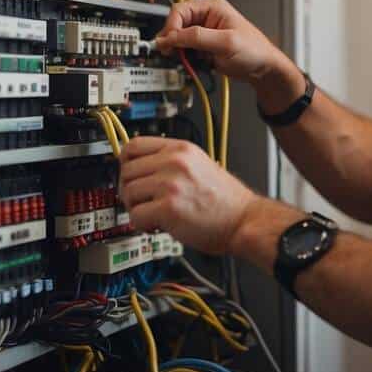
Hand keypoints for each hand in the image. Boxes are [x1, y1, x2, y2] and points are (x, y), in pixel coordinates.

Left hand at [118, 136, 256, 255]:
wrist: (245, 221)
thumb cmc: (226, 201)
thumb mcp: (199, 165)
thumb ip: (171, 162)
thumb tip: (140, 170)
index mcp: (181, 148)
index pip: (133, 145)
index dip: (125, 163)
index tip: (129, 176)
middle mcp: (174, 162)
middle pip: (126, 169)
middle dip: (129, 189)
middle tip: (143, 202)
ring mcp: (170, 184)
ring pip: (128, 192)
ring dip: (135, 208)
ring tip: (152, 215)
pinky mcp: (168, 208)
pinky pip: (135, 216)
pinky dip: (141, 225)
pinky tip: (157, 226)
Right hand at [157, 0, 305, 113]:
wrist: (264, 70)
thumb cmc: (255, 51)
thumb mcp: (225, 42)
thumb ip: (197, 38)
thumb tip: (172, 37)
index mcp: (212, 7)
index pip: (180, 10)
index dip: (171, 27)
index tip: (167, 43)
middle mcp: (206, 18)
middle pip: (176, 24)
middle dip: (172, 39)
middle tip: (170, 53)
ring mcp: (204, 33)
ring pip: (178, 39)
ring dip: (177, 50)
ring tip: (183, 60)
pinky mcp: (203, 47)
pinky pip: (185, 50)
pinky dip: (184, 58)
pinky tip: (191, 64)